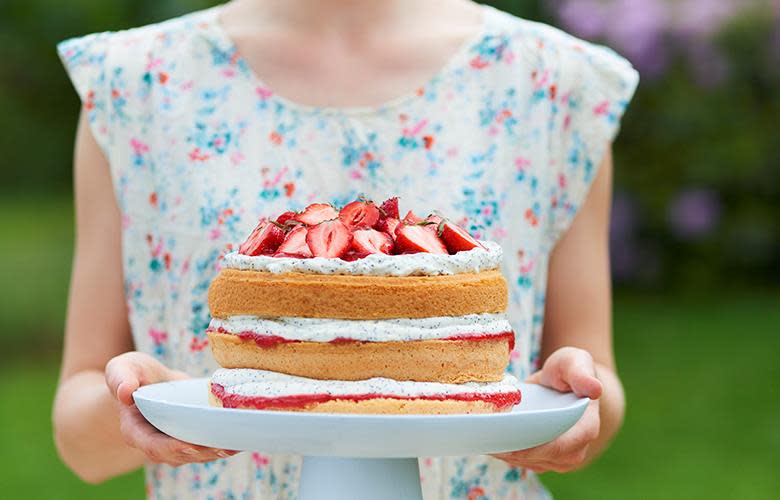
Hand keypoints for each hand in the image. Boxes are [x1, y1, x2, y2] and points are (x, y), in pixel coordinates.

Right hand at [105, 352, 236, 465]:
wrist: (146, 380)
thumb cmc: (133, 373)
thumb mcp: (122, 368)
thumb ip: (120, 378)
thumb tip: (125, 392)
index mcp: (136, 431)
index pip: (154, 446)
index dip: (173, 448)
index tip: (193, 445)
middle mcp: (156, 443)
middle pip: (180, 455)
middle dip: (203, 452)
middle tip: (225, 445)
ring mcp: (174, 442)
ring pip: (196, 454)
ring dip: (217, 451)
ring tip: (238, 443)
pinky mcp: (191, 436)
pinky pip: (206, 444)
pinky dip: (223, 442)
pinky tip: (241, 436)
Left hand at [493, 347, 602, 472]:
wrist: (565, 385)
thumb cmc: (570, 370)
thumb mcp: (576, 361)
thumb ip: (581, 372)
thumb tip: (594, 388)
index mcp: (585, 429)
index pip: (557, 446)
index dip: (531, 445)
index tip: (504, 436)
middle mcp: (574, 451)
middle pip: (537, 457)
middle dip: (510, 448)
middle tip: (483, 435)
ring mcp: (557, 460)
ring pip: (525, 462)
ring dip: (503, 450)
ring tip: (481, 434)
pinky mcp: (541, 461)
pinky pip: (519, 460)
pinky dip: (502, 450)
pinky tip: (486, 436)